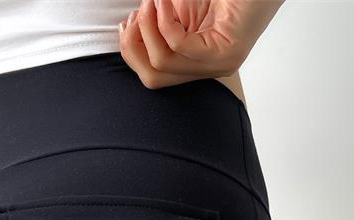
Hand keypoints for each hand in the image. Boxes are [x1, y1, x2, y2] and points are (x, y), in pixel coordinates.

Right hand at [118, 0, 284, 88]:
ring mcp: (218, 65)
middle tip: (135, 15)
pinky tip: (163, 0)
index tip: (128, 21)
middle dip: (133, 47)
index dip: (132, 51)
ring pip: (162, 64)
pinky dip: (164, 21)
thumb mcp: (182, 10)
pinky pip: (179, 45)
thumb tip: (127, 31)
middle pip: (153, 78)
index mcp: (197, 65)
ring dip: (147, 28)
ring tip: (150, 1)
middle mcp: (208, 71)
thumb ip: (159, 25)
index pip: (153, 76)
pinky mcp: (226, 54)